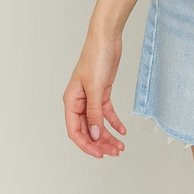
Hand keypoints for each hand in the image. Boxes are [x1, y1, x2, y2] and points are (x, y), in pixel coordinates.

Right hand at [63, 34, 126, 158]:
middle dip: (100, 143)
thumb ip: (94, 113)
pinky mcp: (102, 93)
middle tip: (114, 152)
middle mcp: (79, 102)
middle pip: (87, 130)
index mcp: (71, 101)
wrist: (107, 39)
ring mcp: (91, 98)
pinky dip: (114, 123)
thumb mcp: (95, 88)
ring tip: (120, 146)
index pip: (75, 131)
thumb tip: (93, 135)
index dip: (86, 145)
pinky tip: (122, 130)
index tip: (99, 154)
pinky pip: (107, 113)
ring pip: (98, 124)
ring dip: (108, 136)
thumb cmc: (95, 58)